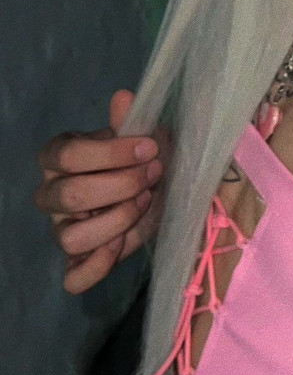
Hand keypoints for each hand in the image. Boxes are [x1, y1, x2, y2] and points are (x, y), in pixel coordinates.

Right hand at [34, 89, 171, 293]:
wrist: (158, 186)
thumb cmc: (143, 156)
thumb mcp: (143, 135)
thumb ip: (131, 120)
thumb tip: (123, 97)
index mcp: (60, 157)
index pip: (68, 156)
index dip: (110, 153)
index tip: (149, 148)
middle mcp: (52, 194)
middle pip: (70, 196)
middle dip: (120, 185)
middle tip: (153, 175)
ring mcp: (62, 230)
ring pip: (71, 238)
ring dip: (115, 221)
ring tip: (144, 203)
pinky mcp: (77, 261)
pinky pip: (73, 277)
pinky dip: (96, 266)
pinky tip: (120, 246)